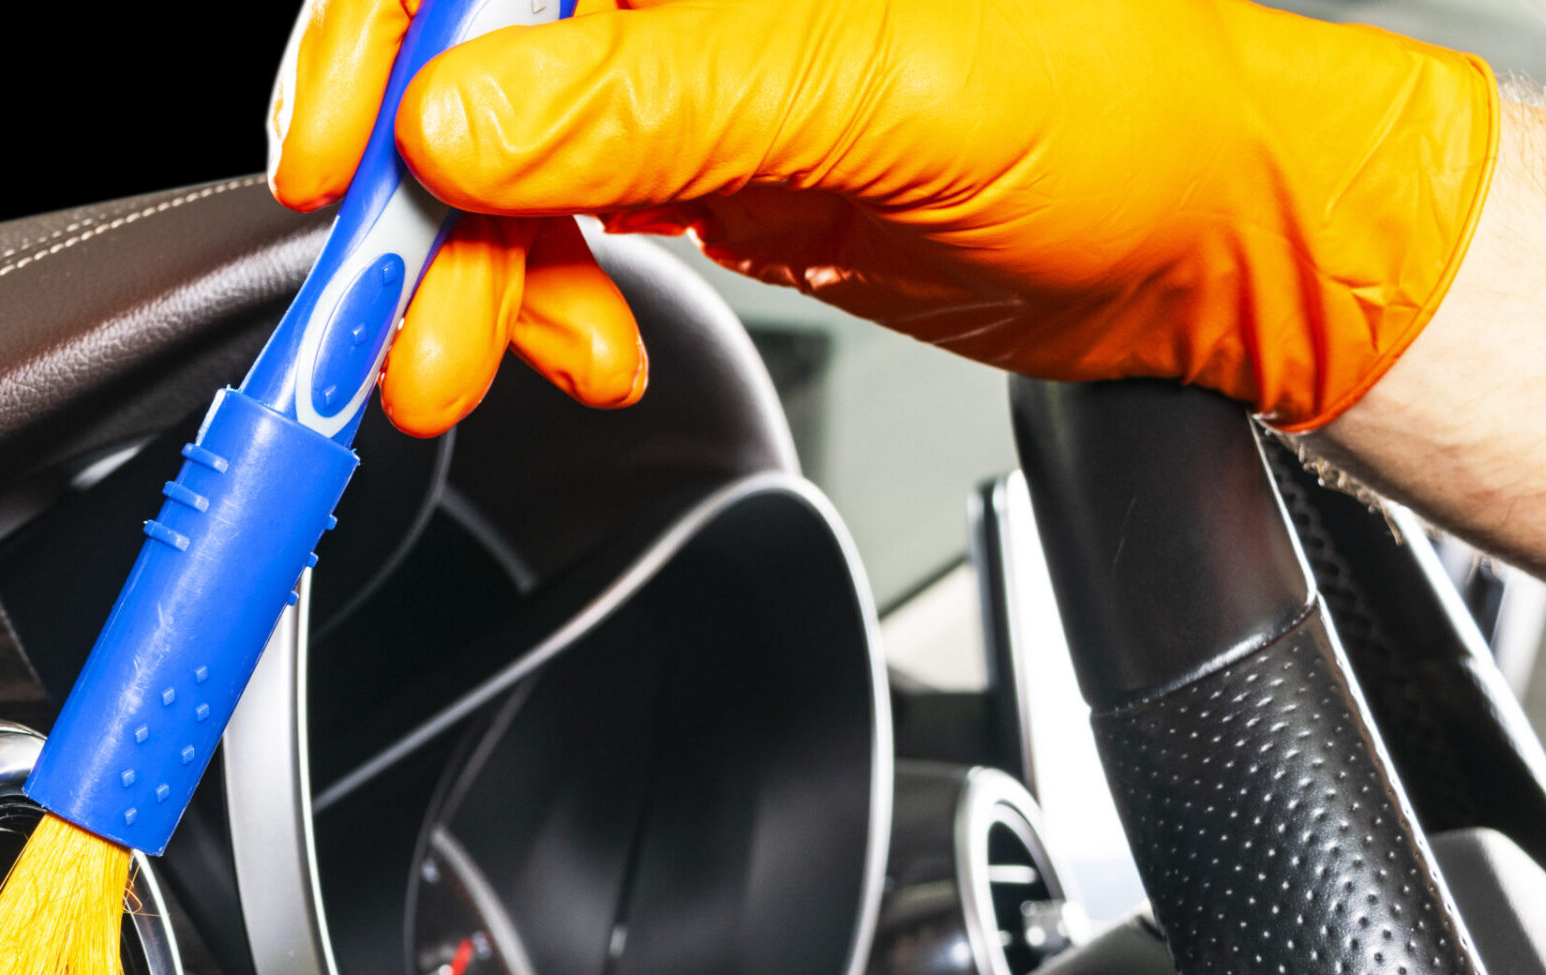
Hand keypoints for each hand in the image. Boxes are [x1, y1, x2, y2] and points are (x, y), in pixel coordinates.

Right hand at [269, 0, 1497, 433]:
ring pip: (488, 156)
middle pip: (464, 58)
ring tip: (509, 366)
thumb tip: (464, 122)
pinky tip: (587, 347)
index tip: (341, 163)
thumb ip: (668, 103)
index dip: (383, 38)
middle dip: (421, 208)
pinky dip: (536, 300)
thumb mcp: (892, 97)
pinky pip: (546, 221)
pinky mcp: (686, 153)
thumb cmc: (1126, 116)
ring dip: (473, 280)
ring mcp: (677, 60)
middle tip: (414, 338)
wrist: (1204, 246)